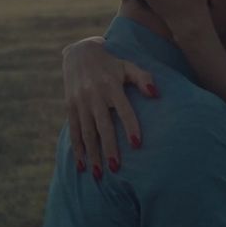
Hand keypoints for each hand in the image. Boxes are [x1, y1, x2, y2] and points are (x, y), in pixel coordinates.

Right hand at [62, 37, 157, 178]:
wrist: (78, 52)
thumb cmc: (110, 63)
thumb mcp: (127, 66)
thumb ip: (143, 78)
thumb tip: (156, 94)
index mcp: (111, 85)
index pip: (123, 110)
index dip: (130, 127)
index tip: (136, 145)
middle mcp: (94, 95)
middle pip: (103, 126)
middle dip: (109, 148)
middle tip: (116, 169)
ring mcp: (80, 102)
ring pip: (87, 132)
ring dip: (93, 154)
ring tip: (99, 174)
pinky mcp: (70, 107)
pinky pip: (74, 131)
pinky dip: (77, 149)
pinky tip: (81, 165)